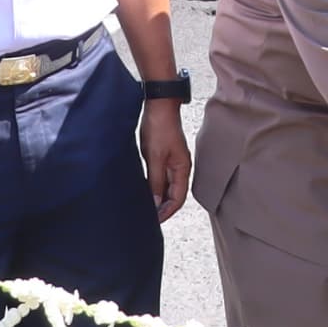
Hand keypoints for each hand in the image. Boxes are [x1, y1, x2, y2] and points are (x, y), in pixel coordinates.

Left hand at [141, 96, 191, 220]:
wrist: (159, 105)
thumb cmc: (159, 128)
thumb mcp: (155, 157)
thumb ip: (156, 181)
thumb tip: (156, 203)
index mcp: (182, 169)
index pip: (178, 199)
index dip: (167, 212)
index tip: (154, 221)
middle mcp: (180, 167)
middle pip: (174, 195)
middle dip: (163, 208)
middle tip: (148, 218)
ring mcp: (173, 162)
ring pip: (168, 187)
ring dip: (159, 198)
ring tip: (146, 207)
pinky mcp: (165, 156)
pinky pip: (162, 177)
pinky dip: (155, 187)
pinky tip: (145, 189)